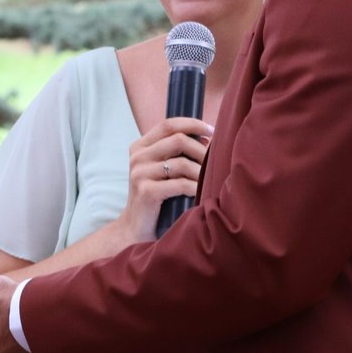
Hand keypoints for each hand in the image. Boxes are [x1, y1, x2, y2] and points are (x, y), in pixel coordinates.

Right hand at [114, 118, 211, 243]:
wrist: (136, 228)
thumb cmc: (156, 198)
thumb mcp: (161, 170)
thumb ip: (175, 153)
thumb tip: (207, 139)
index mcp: (140, 147)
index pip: (168, 125)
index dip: (193, 124)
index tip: (212, 131)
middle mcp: (137, 157)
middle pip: (178, 140)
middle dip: (201, 149)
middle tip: (215, 160)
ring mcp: (140, 173)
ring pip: (181, 163)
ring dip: (201, 171)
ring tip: (210, 179)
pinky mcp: (146, 191)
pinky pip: (180, 184)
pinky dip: (196, 187)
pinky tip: (202, 192)